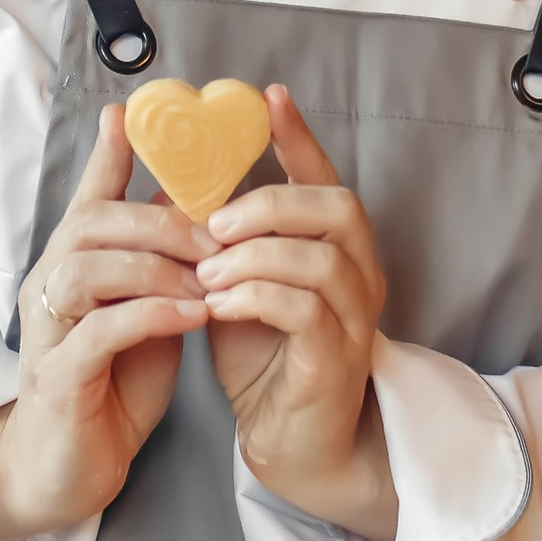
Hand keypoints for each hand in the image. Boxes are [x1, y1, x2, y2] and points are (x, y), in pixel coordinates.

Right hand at [0, 104, 207, 540]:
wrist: (68, 470)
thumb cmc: (109, 386)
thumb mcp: (144, 310)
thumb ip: (162, 265)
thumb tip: (203, 212)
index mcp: (72, 267)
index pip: (86, 197)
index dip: (107, 154)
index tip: (129, 112)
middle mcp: (50, 289)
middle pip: (89, 223)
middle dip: (158, 220)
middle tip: (217, 235)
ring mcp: (48, 332)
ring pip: (86, 268)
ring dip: (154, 265)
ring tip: (206, 277)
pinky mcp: (58, 378)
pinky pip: (97, 331)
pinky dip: (149, 315)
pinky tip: (190, 315)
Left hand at [197, 89, 397, 540]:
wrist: (291, 444)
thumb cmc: (265, 357)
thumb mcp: (238, 281)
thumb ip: (225, 237)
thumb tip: (182, 181)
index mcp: (336, 249)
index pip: (327, 177)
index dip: (299, 135)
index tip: (266, 96)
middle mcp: (359, 276)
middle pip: (339, 208)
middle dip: (271, 203)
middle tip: (214, 222)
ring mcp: (354, 320)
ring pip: (319, 258)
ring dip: (253, 255)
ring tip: (206, 271)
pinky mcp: (335, 362)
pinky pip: (304, 311)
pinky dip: (256, 298)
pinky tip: (219, 305)